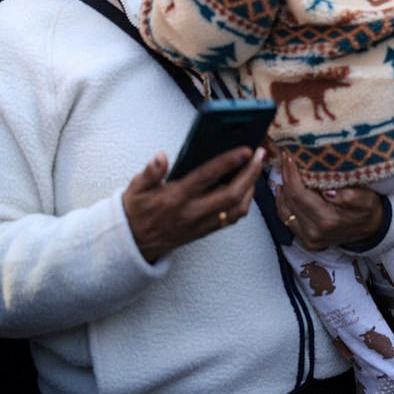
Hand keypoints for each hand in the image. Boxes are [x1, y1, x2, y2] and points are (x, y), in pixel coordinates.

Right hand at [123, 146, 264, 261]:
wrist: (133, 244)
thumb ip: (150, 172)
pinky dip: (244, 203)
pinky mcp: (204, 231)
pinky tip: (246, 188)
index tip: (245, 150)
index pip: (206, 177)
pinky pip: (232, 219)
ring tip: (255, 169)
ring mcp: (200, 224)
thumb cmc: (137, 211)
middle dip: (250, 174)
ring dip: (251, 189)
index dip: (228, 162)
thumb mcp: (136, 188)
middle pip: (231, 195)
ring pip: (236, 209)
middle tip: (260, 155)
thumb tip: (160, 157)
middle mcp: (191, 213)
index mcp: (175, 197)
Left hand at [274, 154, 384, 250]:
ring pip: (285, 209)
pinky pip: (286, 218)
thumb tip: (328, 191)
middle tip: (286, 157)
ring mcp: (309, 238)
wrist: (371, 230)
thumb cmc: (369, 210)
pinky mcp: (306, 239)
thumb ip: (350, 196)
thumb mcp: (367, 200)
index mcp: (328, 220)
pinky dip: (282, 202)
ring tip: (285, 168)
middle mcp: (315, 232)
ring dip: (283, 187)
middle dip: (286, 176)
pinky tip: (283, 188)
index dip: (291, 175)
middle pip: (290, 200)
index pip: (300, 194)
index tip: (289, 157)